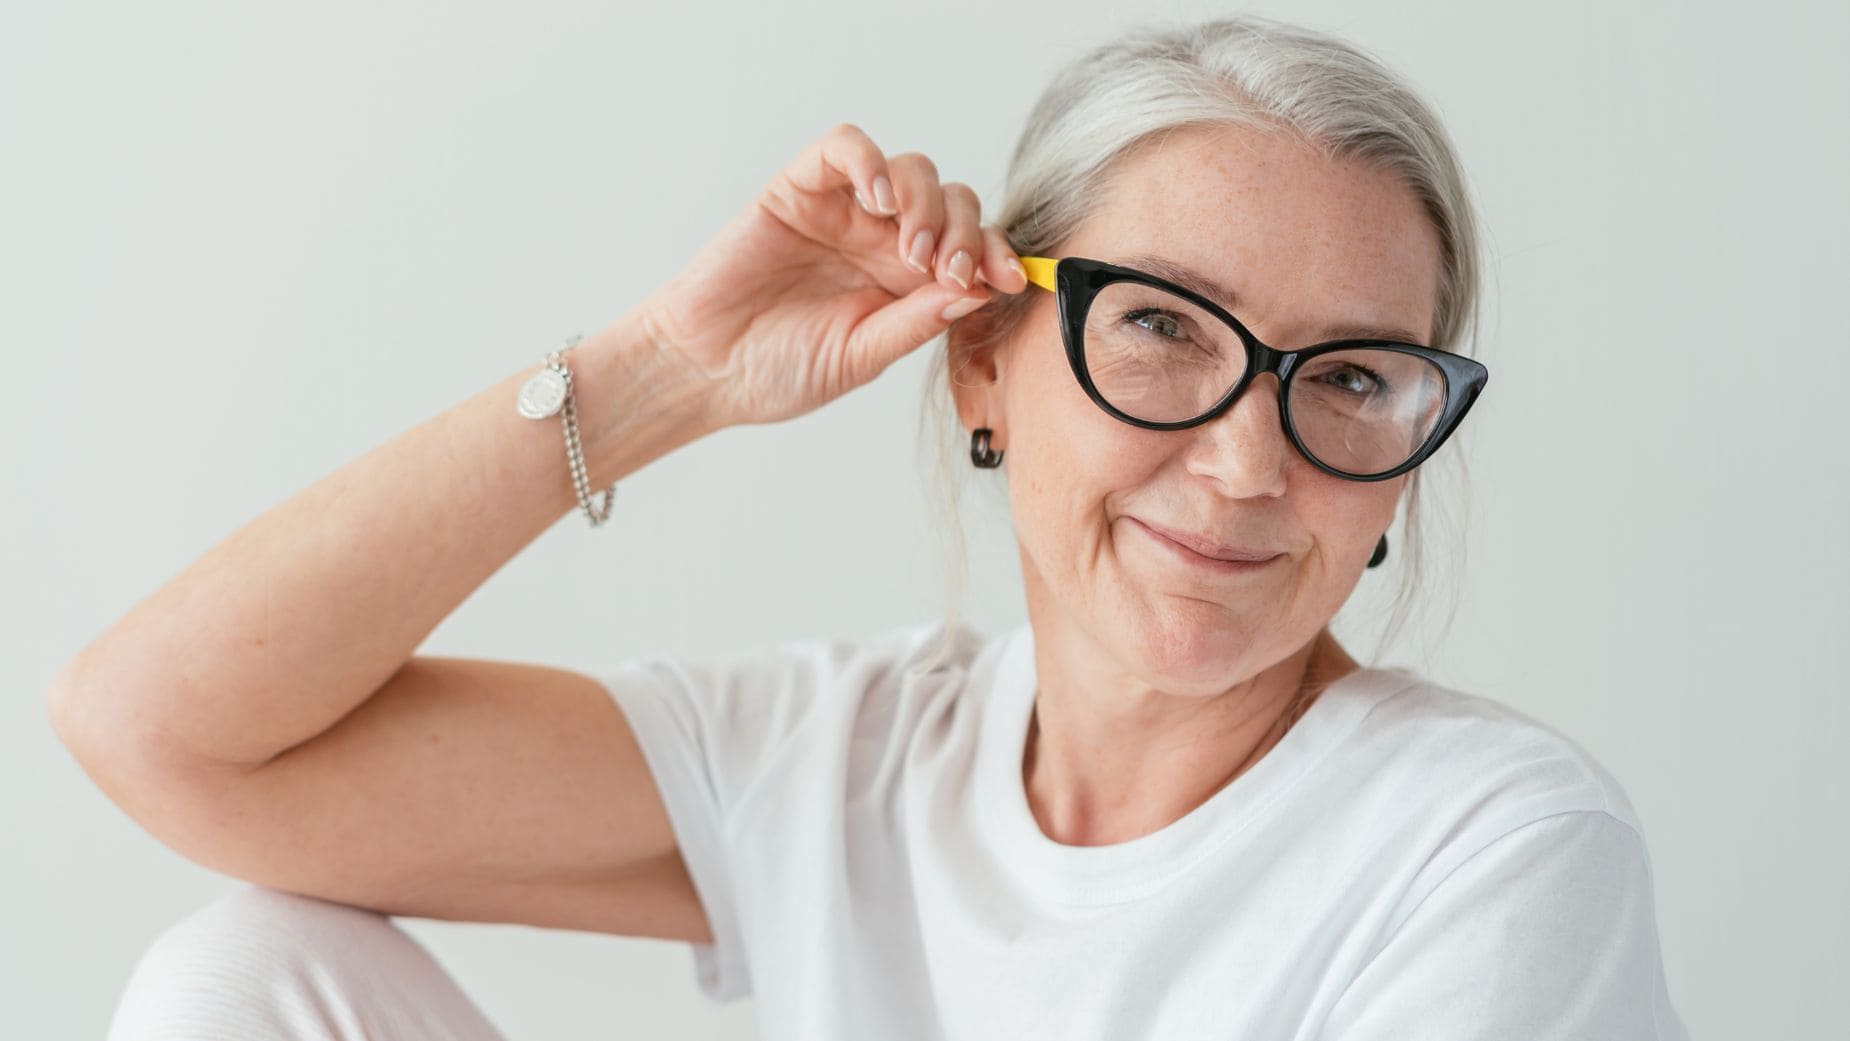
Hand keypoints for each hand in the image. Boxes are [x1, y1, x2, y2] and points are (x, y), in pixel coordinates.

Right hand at [633, 123, 1029, 427]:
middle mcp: (883, 241)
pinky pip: (846, 147)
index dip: (997, 256)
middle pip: (953, 202)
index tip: (1011, 280)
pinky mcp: (801, 187)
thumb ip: (917, 321)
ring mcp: (845, 211)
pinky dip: (870, 161)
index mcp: (908, 284)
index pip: (971, 249)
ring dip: (926, 204)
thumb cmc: (779, 371)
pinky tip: (878, 199)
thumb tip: (979, 291)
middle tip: (948, 271)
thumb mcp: (862, 356)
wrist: (707, 370)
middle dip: (966, 233)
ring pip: (912, 170)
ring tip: (909, 251)